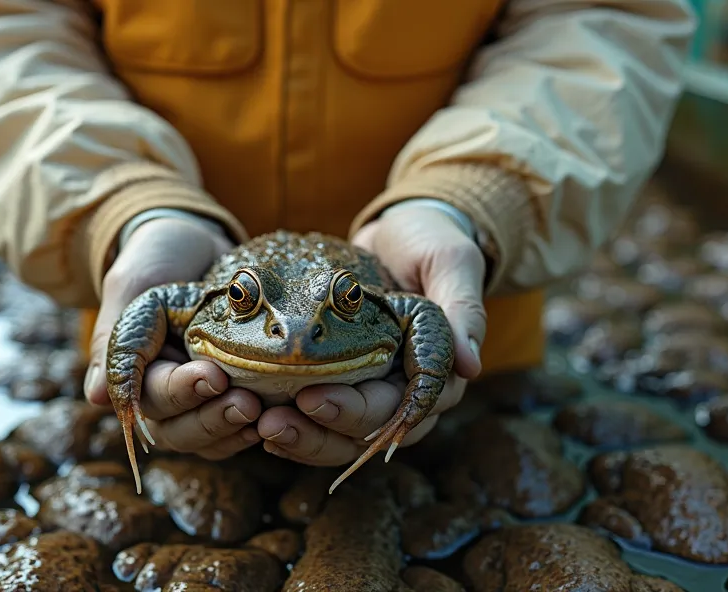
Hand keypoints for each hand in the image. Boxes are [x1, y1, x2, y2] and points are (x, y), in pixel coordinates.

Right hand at [83, 217, 262, 460]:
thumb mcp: (135, 284)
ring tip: (261, 411)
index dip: (180, 392)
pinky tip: (274, 420)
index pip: (151, 396)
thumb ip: (117, 337)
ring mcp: (197, 402)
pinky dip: (251, 430)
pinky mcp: (231, 399)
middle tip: (247, 402)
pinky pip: (234, 433)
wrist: (202, 244)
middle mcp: (162, 395)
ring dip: (232, 429)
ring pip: (206, 439)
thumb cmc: (162, 258)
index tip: (213, 376)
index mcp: (135, 371)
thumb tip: (97, 397)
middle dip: (211, 418)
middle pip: (177, 429)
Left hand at [257, 206, 487, 464]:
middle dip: (318, 432)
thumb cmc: (428, 243)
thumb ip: (462, 309)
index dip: (356, 412)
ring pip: (340, 439)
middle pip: (365, 433)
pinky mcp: (344, 385)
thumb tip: (470, 366)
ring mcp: (373, 392)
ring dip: (300, 438)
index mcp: (438, 373)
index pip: (400, 409)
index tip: (313, 399)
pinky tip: (257, 422)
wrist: (397, 234)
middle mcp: (406, 393)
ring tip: (260, 426)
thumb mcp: (450, 262)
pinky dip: (293, 424)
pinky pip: (320, 420)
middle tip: (273, 420)